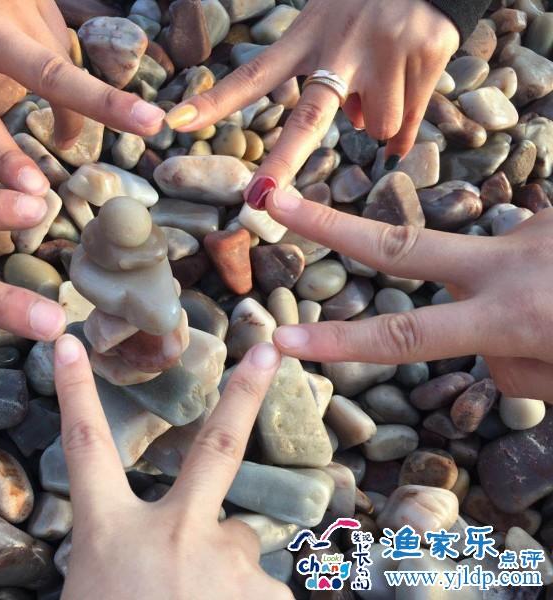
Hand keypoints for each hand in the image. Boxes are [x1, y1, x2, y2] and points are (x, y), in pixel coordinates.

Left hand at [0, 0, 164, 193]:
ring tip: (68, 129)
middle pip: (54, 71)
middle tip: (154, 124)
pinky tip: (45, 74)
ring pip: (60, 56)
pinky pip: (55, 32)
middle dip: (106, 102)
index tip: (36, 192)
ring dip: (71, 97)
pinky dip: (55, 59)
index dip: (7, 158)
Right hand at [52, 334, 291, 599]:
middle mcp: (174, 531)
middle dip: (245, 393)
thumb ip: (122, 550)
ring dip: (223, 559)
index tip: (69, 346)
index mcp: (111, 532)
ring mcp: (224, 559)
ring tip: (200, 598)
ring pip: (235, 537)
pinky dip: (242, 595)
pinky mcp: (263, 592)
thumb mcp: (90, 585)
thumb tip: (148, 548)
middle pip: (216, 446)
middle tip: (268, 352)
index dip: (77, 391)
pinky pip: (259, 586)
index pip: (87, 447)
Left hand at [165, 0, 458, 205]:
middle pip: (308, 118)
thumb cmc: (364, 7)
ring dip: (375, 121)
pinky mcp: (427, 53)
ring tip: (382, 82)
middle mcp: (343, 44)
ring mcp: (386, 49)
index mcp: (307, 36)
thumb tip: (358, 130)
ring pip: (374, 128)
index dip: (215, 103)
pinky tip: (404, 92)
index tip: (176, 123)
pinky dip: (402, 126)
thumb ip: (329, 82)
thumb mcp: (329, 28)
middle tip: (260, 197)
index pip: (252, 75)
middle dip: (283, 162)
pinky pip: (407, 123)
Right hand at [266, 190, 552, 401]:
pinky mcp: (549, 215)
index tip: (282, 340)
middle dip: (326, 223)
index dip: (337, 342)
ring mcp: (529, 231)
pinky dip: (537, 284)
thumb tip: (485, 341)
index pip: (403, 336)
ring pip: (482, 275)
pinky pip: (522, 262)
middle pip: (395, 245)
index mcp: (514, 316)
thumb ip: (514, 368)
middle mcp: (507, 264)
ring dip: (505, 301)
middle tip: (274, 200)